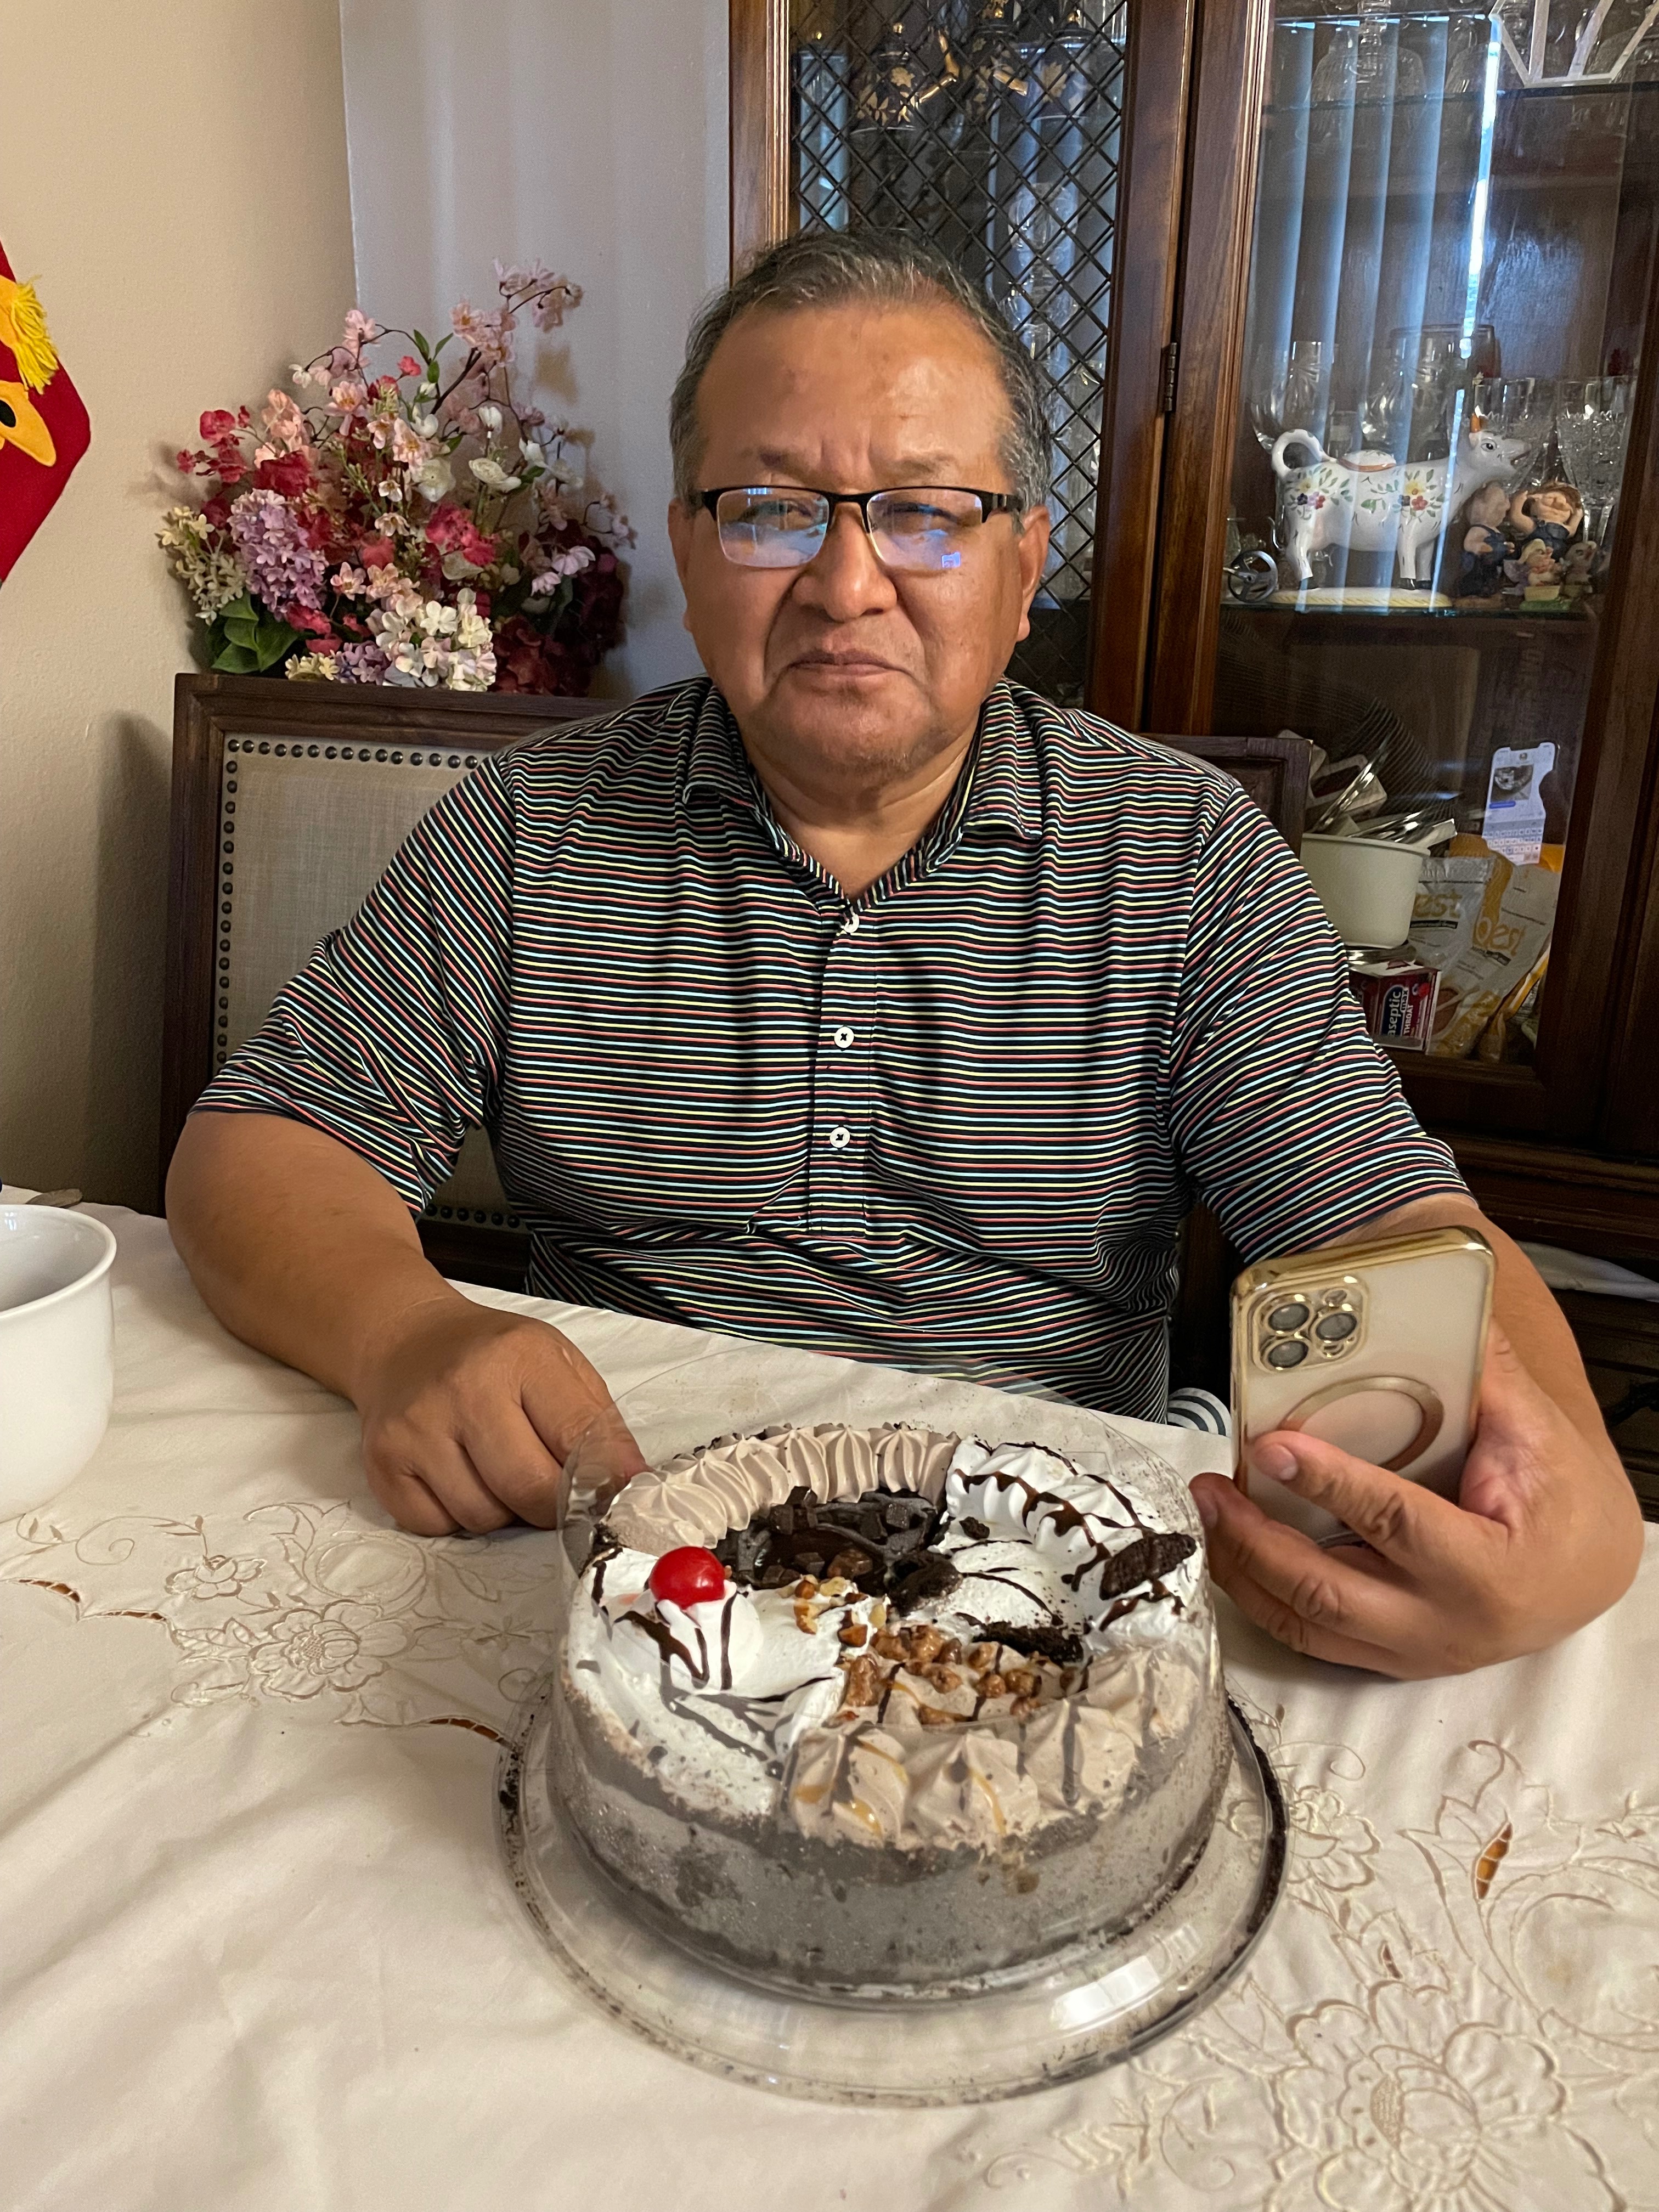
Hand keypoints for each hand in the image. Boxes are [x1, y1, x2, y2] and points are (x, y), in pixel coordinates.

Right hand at [351, 1291, 643, 1535]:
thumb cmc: (492, 1357)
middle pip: (529, 1489)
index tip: (613, 1499)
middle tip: (553, 1493)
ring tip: (496, 1470)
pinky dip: (456, 1516)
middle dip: (552, 1506)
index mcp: (520, 1355)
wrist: (405, 1342)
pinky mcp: (382, 1463)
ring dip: (503, 1510)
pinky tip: (457, 1476)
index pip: (578, 1439)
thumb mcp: (557, 1364)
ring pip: (483, 1517)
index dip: (603, 1481)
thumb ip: (598, 1423)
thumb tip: (631, 1484)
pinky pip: (438, 1526)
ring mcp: (416, 1428)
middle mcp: (463, 1389)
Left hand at [1190, 1326, 1642, 1677]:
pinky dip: (1263, 1599)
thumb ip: (1482, 1377)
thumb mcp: (1534, 1432)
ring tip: (1208, 1512)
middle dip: (1257, 1540)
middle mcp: (1447, 1625)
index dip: (1327, 1483)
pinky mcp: (1391, 1659)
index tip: (1273, 1444)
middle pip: (1329, 1590)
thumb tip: (1431, 1312)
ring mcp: (1415, 1652)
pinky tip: (1231, 1554)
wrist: (1586, 1570)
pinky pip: (1312, 1639)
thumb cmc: (1561, 1500)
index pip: (1394, 1522)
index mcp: (1491, 1570)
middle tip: (1212, 1487)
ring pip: (1308, 1625)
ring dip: (1244, 1571)